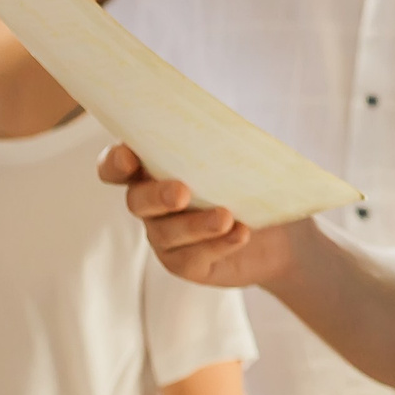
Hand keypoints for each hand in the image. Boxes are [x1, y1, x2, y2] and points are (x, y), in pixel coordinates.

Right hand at [99, 143, 299, 290]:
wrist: (278, 234)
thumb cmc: (250, 184)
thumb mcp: (243, 160)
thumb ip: (229, 145)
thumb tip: (241, 130)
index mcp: (154, 170)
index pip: (117, 166)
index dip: (115, 162)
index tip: (128, 156)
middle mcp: (151, 204)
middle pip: (137, 200)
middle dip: (157, 195)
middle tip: (181, 193)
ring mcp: (165, 236)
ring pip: (167, 233)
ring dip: (195, 224)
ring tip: (225, 217)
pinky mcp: (186, 264)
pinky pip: (193, 257)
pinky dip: (218, 244)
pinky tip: (241, 233)